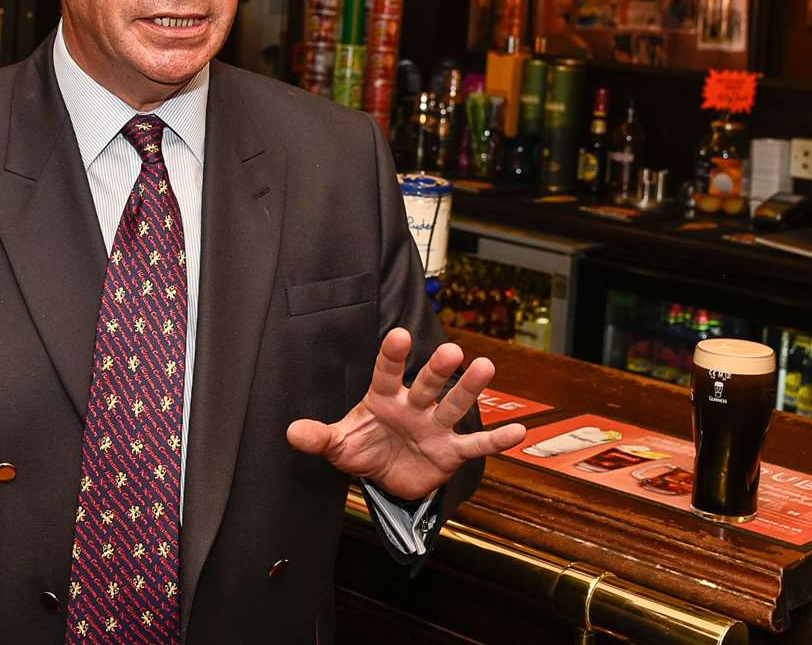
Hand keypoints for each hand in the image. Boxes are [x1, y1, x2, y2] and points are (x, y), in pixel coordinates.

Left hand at [286, 328, 526, 500]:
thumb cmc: (364, 448)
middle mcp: (414, 406)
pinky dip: (496, 440)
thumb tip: (292, 431)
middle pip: (427, 384)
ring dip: (469, 389)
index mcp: (384, 398)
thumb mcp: (338, 445)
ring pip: (454, 405)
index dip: (392, 356)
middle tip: (451, 351)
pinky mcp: (451, 452)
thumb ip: (318, 437)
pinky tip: (519, 432)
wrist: (387, 476)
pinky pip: (475, 445)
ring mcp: (436, 427)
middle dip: (437, 370)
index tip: (398, 335)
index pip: (387, 373)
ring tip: (485, 368)